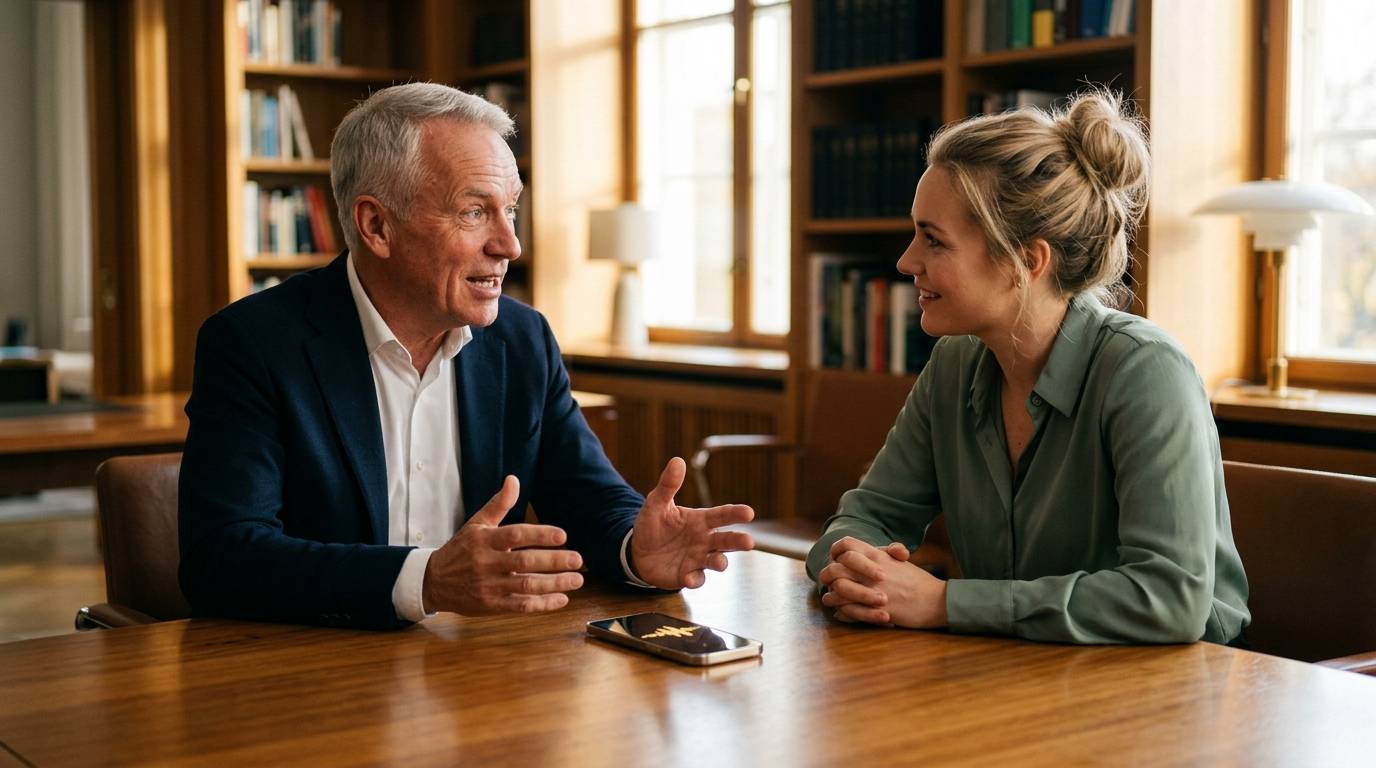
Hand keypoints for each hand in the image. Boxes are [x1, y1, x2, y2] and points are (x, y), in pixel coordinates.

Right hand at [421, 475, 584, 614]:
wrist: (432, 581)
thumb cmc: (460, 549)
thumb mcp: (476, 524)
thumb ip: (498, 504)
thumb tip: (514, 480)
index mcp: (484, 540)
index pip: (515, 535)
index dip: (539, 535)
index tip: (563, 535)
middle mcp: (486, 563)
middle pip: (524, 562)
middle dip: (554, 561)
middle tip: (578, 559)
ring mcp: (489, 586)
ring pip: (526, 586)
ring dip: (554, 584)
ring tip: (577, 580)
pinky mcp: (491, 605)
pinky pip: (520, 606)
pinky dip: (542, 604)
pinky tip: (561, 599)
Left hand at [629, 457, 754, 588]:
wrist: (637, 551)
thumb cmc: (652, 525)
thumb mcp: (656, 503)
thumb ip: (668, 485)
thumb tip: (677, 460)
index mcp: (701, 520)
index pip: (722, 515)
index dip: (736, 513)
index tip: (749, 512)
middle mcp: (704, 540)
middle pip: (727, 540)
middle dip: (739, 541)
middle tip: (749, 542)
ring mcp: (697, 559)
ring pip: (716, 561)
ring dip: (720, 562)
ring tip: (720, 562)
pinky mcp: (687, 575)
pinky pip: (696, 578)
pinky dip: (695, 579)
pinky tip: (689, 578)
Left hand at [818, 537, 946, 628]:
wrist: (936, 600)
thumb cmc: (918, 581)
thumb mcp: (899, 560)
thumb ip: (882, 553)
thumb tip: (870, 551)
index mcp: (877, 555)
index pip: (846, 545)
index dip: (836, 552)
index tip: (835, 560)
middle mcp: (872, 571)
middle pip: (835, 568)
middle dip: (827, 575)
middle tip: (828, 581)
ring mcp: (873, 591)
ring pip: (838, 590)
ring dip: (831, 596)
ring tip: (831, 599)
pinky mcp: (876, 611)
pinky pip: (849, 610)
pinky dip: (842, 612)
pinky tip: (840, 613)